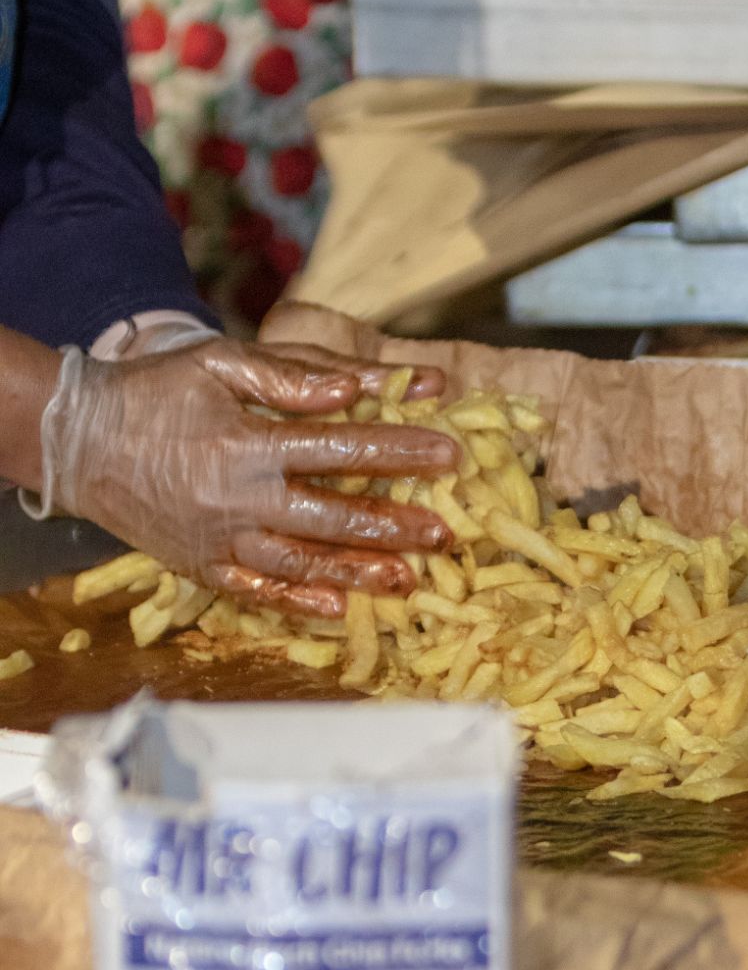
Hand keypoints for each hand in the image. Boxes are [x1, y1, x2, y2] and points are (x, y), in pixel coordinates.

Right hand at [40, 337, 461, 617]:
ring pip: (302, 563)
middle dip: (394, 525)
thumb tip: (355, 390)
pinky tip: (337, 607)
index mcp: (248, 443)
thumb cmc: (155, 392)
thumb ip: (290, 375)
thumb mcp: (219, 362)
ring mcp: (220, 539)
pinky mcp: (201, 566)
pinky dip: (297, 602)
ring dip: (358, 571)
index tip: (448, 455)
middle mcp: (239, 498)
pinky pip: (256, 590)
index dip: (400, 452)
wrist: (78, 439)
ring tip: (406, 579)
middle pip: (333, 516)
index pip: (342, 448)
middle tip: (444, 532)